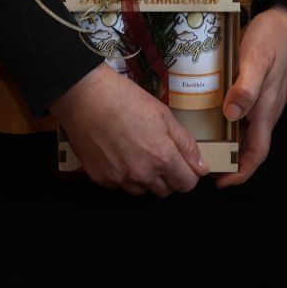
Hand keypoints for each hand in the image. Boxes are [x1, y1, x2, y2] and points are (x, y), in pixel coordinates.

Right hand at [50, 64, 207, 196]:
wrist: (85, 96)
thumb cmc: (124, 99)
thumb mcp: (163, 115)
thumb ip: (185, 144)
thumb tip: (201, 167)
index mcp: (162, 158)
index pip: (187, 184)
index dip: (188, 173)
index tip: (182, 163)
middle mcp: (142, 174)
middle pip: (165, 191)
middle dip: (167, 176)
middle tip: (157, 152)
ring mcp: (119, 178)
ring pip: (141, 190)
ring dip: (144, 177)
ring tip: (135, 151)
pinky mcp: (100, 178)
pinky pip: (119, 185)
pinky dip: (122, 174)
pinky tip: (117, 152)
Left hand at [215, 6, 286, 187]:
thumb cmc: (273, 39)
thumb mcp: (256, 59)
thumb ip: (246, 87)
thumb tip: (231, 116)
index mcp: (266, 111)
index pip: (256, 153)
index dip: (241, 172)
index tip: (220, 182)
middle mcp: (266, 112)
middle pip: (250, 147)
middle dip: (230, 161)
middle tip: (202, 165)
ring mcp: (264, 102)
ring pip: (246, 132)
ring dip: (228, 143)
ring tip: (202, 146)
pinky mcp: (259, 90)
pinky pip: (244, 115)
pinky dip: (229, 123)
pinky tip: (211, 116)